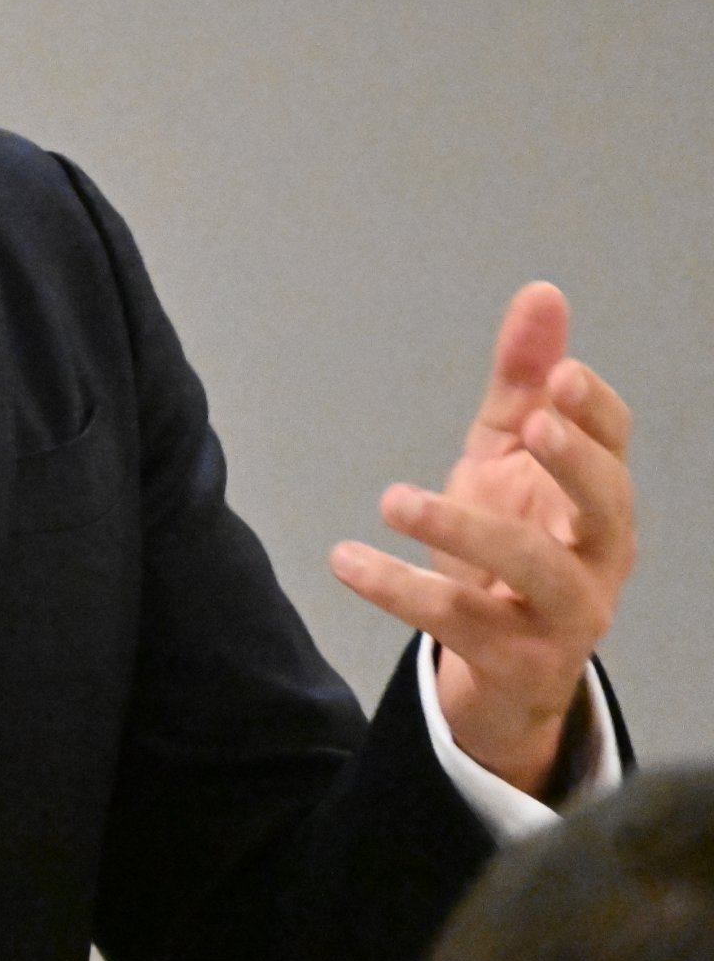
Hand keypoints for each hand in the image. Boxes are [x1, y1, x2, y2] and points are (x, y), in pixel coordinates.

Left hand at [329, 282, 635, 795]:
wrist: (502, 666)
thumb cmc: (511, 541)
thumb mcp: (506, 456)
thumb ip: (521, 380)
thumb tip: (543, 293)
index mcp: (595, 498)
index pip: (616, 447)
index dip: (594, 411)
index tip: (560, 372)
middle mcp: (598, 556)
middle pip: (606, 506)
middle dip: (574, 463)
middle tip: (530, 423)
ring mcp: (565, 614)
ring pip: (533, 568)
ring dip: (465, 527)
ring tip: (393, 498)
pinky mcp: (516, 660)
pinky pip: (458, 621)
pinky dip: (398, 589)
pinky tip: (345, 559)